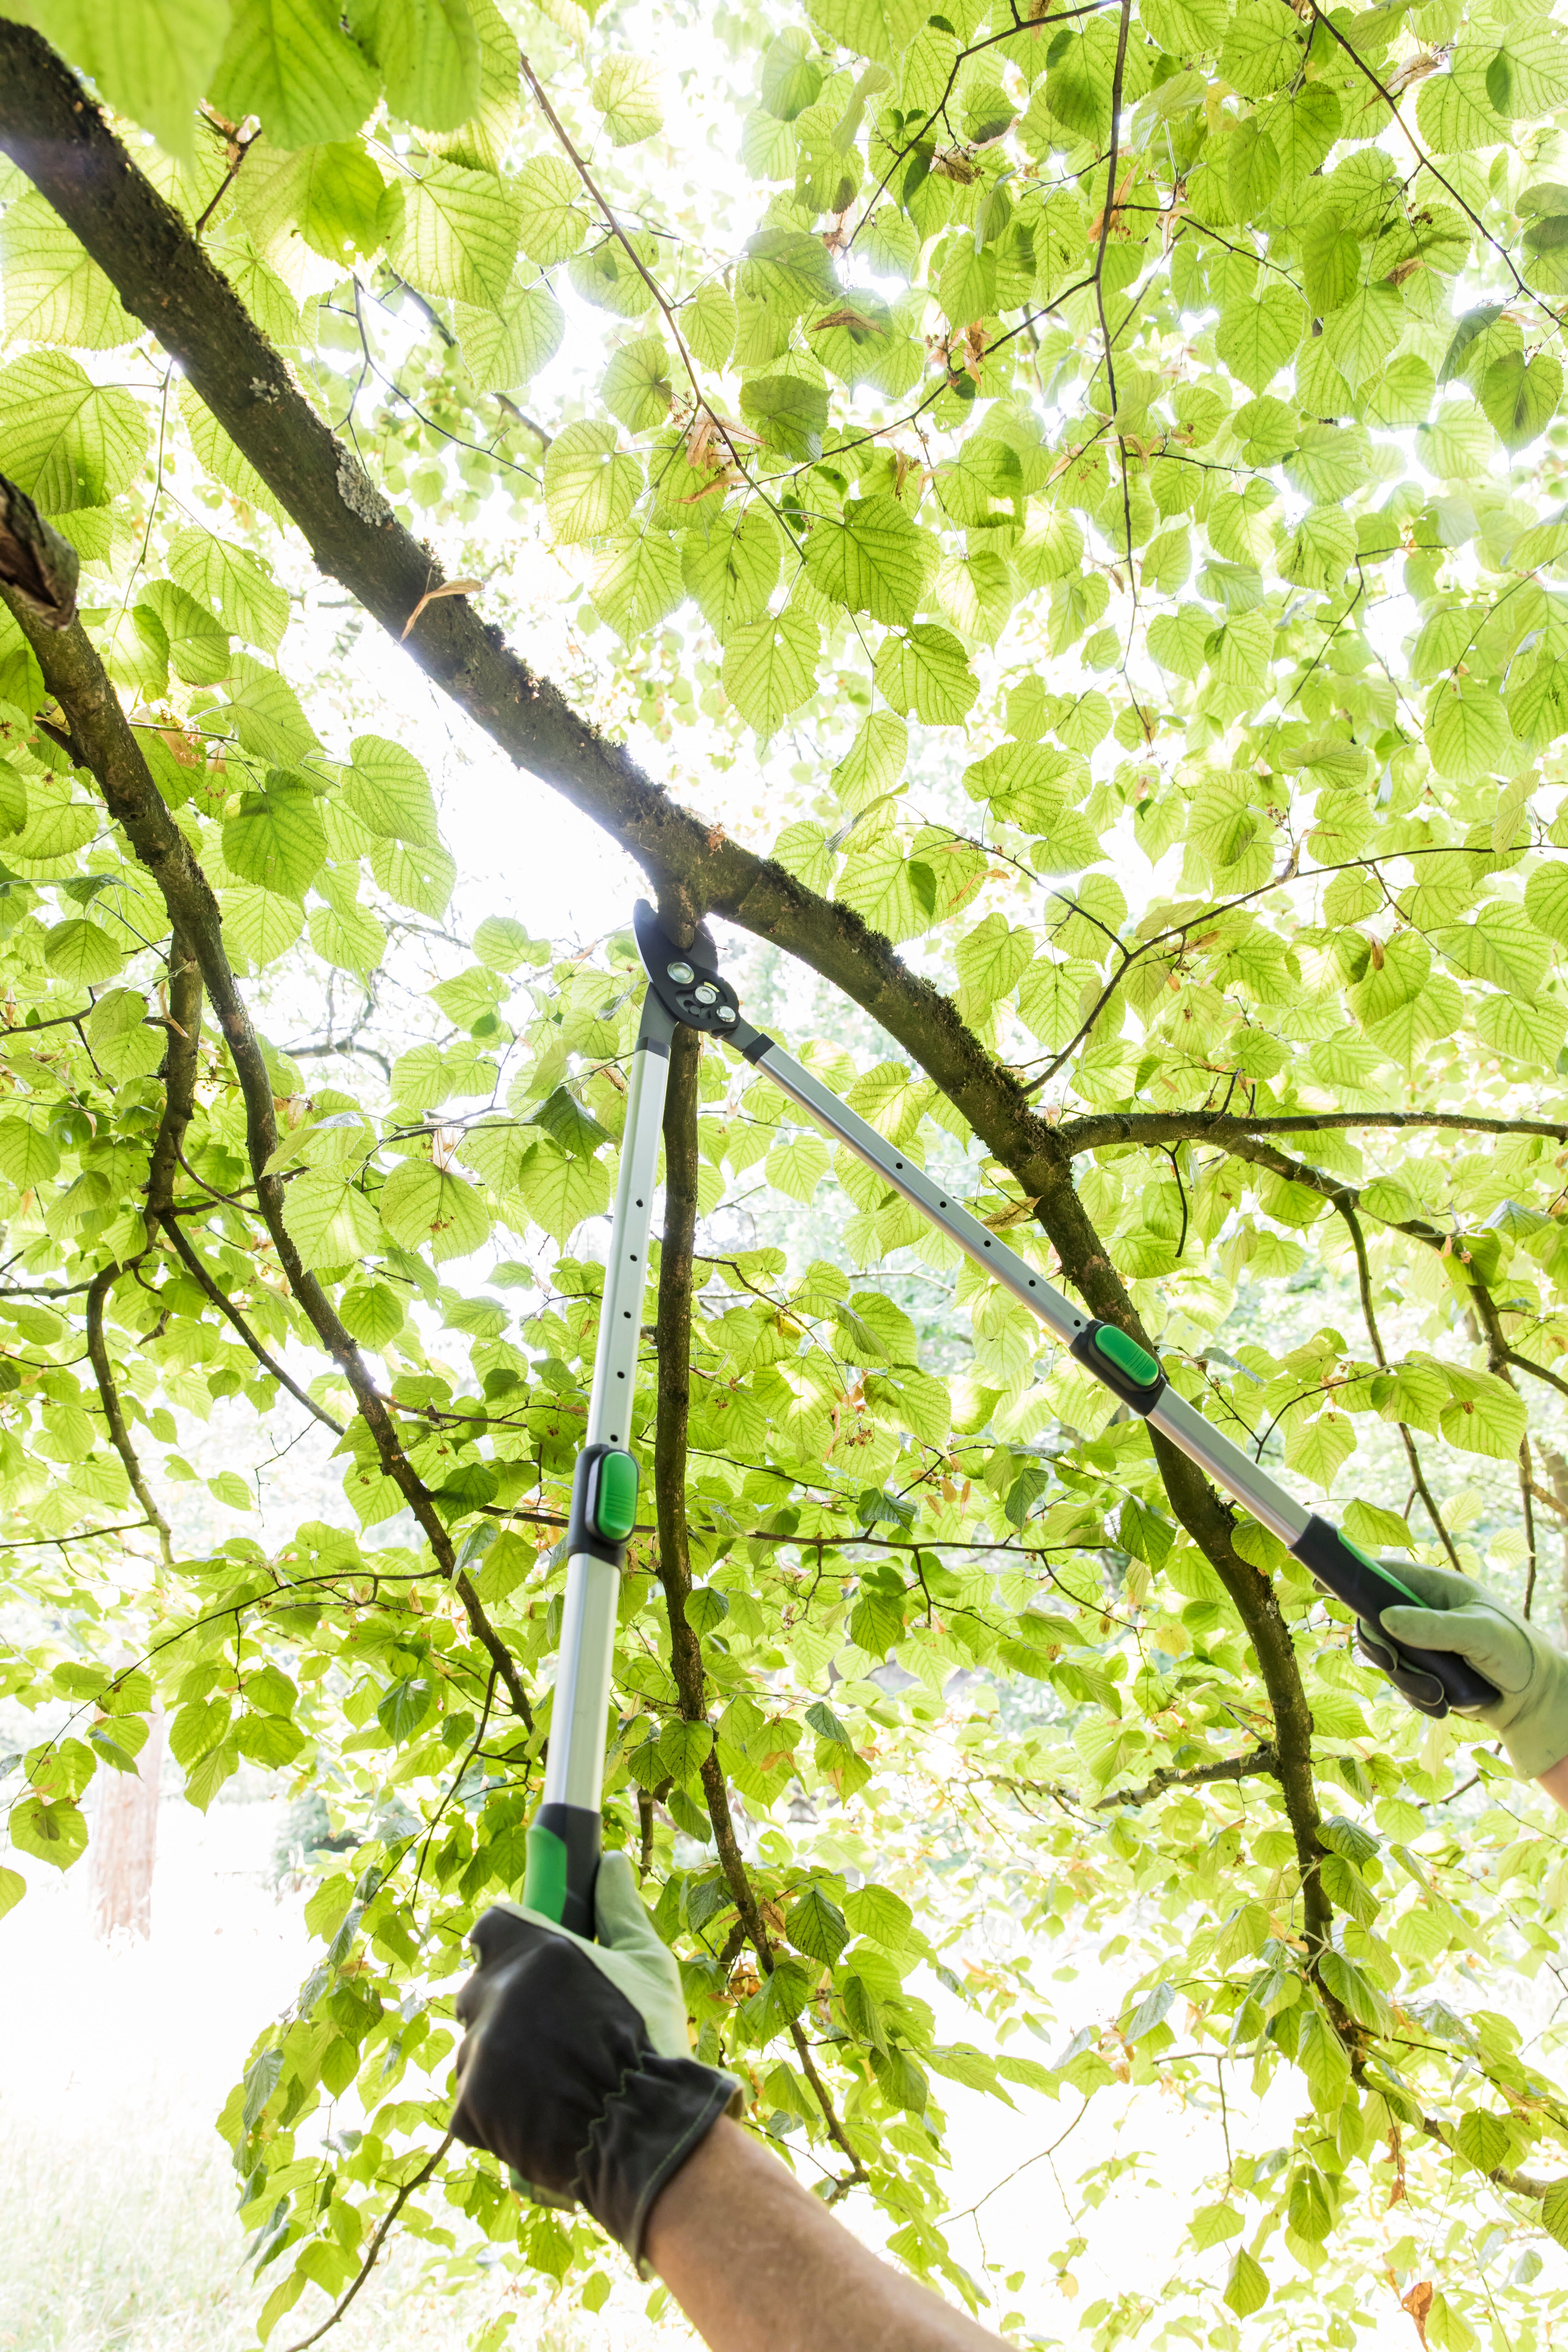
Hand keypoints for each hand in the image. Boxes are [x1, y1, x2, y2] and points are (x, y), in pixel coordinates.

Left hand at [450, 1850, 739, 2262]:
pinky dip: (496, 2106)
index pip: (489, 1928)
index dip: (505, 1943)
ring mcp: (477, 2051)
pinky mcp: (468, 2107)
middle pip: (479, 1989)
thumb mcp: (646, 1961)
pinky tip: (537, 2111)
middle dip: (505, 2004)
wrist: (644, 2130)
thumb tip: (611, 1861)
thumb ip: (619, 1908)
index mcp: (532, 1946)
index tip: (524, 1959)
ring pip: (474, 2045)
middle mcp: (494, 1993)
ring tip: (552, 2078)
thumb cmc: (650, 2034)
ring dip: (500, 2057)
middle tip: (550, 2029)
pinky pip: (470, 2099)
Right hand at [1358, 1559, 1567, 1779]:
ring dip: (1408, 1681)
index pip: (1383, 1573)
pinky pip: (1401, 1685)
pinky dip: (1417, 1698)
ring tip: (1441, 1694)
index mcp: (1436, 1588)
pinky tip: (1443, 1703)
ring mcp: (1421, 1644)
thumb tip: (1386, 1618)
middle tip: (1393, 1663)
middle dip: (1382, 1649)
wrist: (1536, 1701)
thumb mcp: (1480, 1634)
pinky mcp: (1424, 1673)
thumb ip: (1435, 1626)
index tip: (1320, 1581)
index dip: (1350, 1576)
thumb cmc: (1517, 1652)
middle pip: (1373, 1621)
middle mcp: (1422, 1612)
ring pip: (1385, 1658)